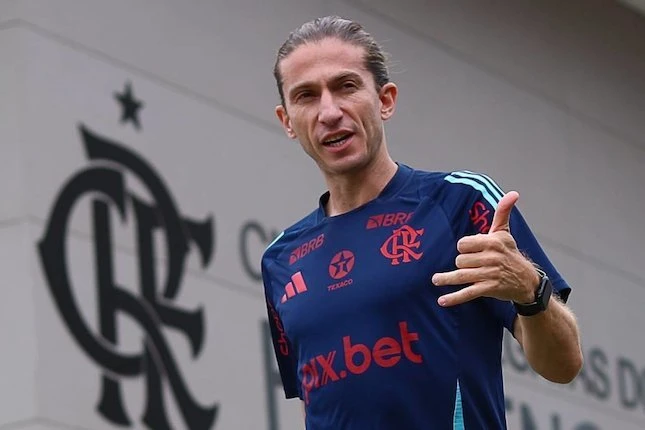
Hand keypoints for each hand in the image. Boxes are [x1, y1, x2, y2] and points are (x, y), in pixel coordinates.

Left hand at [432, 191, 539, 306]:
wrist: (526, 281)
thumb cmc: (510, 254)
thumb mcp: (505, 233)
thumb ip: (503, 213)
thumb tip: (513, 193)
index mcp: (493, 242)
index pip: (464, 244)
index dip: (463, 248)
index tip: (468, 250)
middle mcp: (491, 258)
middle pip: (460, 260)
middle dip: (461, 263)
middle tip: (469, 265)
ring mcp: (490, 274)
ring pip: (461, 275)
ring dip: (446, 279)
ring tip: (436, 279)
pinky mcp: (489, 289)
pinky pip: (468, 293)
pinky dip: (454, 298)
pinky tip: (442, 301)